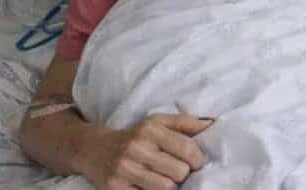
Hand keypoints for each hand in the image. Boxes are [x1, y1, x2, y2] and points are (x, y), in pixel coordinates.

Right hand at [80, 113, 214, 189]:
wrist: (94, 149)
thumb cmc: (134, 136)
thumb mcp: (156, 122)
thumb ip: (185, 122)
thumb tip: (211, 124)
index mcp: (150, 130)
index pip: (187, 148)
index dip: (197, 159)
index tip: (194, 162)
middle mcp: (136, 148)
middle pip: (179, 172)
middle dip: (182, 174)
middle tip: (176, 172)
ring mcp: (125, 170)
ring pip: (166, 188)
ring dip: (170, 187)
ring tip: (165, 180)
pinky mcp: (116, 189)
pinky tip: (150, 187)